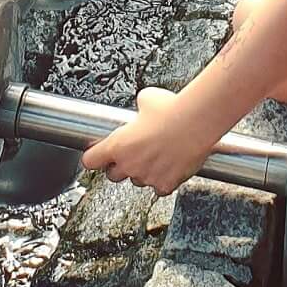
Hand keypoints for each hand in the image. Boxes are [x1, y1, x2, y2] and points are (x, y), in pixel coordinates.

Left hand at [81, 87, 222, 194]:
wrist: (195, 122)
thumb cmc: (171, 108)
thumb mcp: (146, 98)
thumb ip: (138, 109)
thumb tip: (143, 107)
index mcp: (117, 144)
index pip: (90, 160)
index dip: (94, 157)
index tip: (98, 155)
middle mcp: (128, 164)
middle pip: (113, 175)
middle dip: (120, 166)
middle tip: (132, 154)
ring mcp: (147, 176)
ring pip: (138, 181)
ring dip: (143, 172)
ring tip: (156, 156)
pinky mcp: (166, 184)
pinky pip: (159, 188)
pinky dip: (163, 180)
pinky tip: (170, 168)